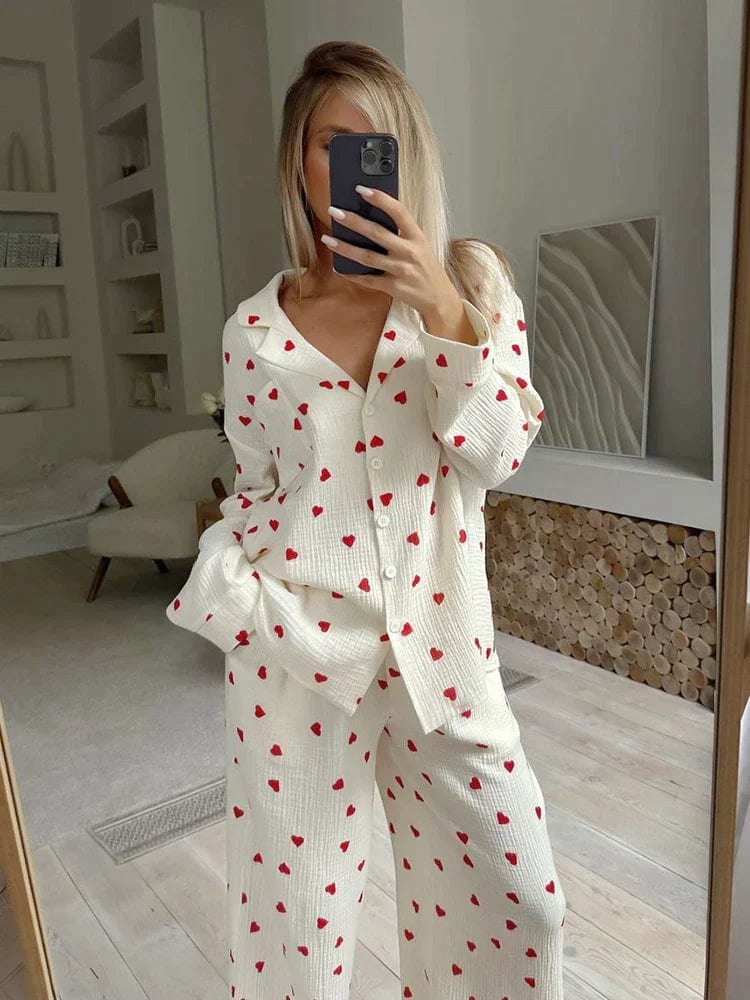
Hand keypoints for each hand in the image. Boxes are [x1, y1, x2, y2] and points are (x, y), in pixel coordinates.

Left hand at [322, 186, 463, 330]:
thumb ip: (401, 233)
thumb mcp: (420, 246)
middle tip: (334, 211)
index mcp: (417, 237)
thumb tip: (370, 217)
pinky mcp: (394, 288)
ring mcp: (401, 271)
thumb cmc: (426, 268)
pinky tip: (338, 267)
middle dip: (353, 221)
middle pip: (377, 233)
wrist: (440, 298)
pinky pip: (368, 280)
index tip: (361, 189)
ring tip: (328, 239)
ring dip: (345, 247)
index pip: (398, 212)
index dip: (380, 199)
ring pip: (367, 257)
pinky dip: (352, 274)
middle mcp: (409, 252)